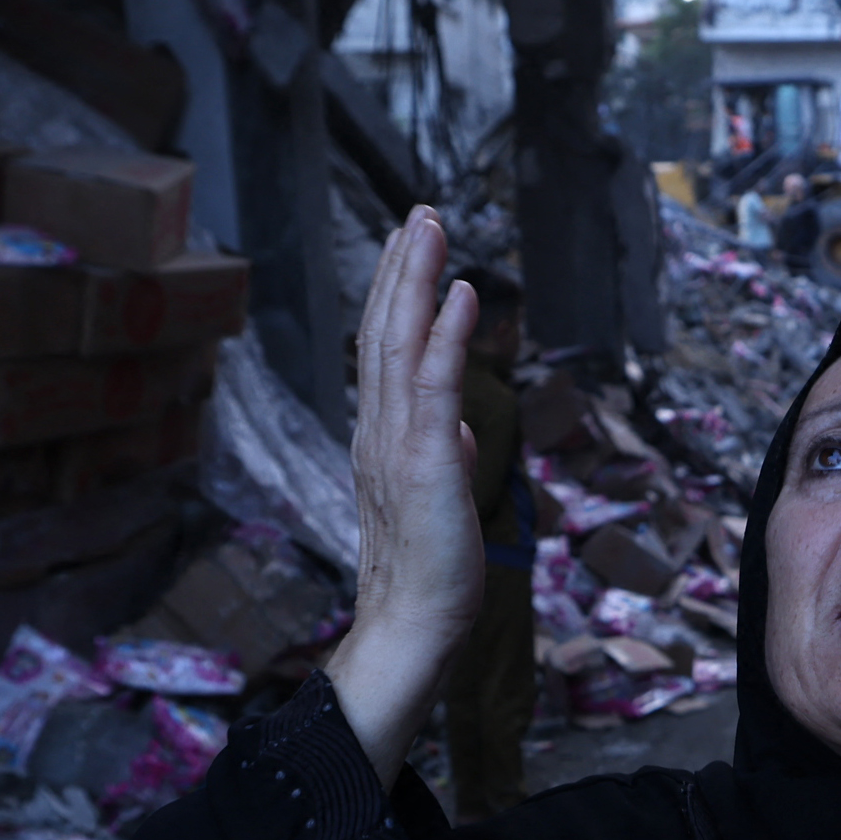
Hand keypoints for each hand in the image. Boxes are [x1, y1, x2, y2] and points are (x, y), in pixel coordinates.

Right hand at [322, 209, 483, 764]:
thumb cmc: (428, 573)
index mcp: (381, 438)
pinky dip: (445, 336)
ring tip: (428, 228)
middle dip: (400, 268)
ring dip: (415, 282)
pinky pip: (434, 386)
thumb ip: (445, 458)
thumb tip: (461, 433)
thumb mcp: (441, 501)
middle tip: (418, 213)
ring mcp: (396, 444)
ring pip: (399, 345)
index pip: (385, 351)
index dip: (395, 295)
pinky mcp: (424, 462)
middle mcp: (378, 430)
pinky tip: (459, 294)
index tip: (410, 247)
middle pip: (383, 333)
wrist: (413, 626)